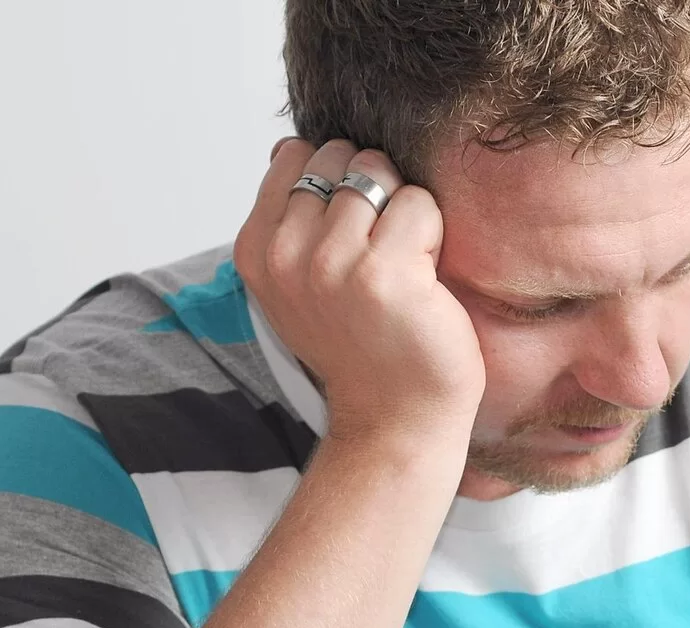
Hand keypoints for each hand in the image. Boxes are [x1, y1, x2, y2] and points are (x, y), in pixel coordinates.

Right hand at [233, 138, 486, 452]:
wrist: (396, 419)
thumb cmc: (362, 348)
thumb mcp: (300, 284)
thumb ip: (290, 218)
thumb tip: (291, 146)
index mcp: (257, 251)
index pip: (295, 157)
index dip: (338, 182)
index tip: (352, 235)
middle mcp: (287, 255)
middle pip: (339, 156)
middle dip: (372, 188)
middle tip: (384, 251)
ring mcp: (333, 264)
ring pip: (379, 173)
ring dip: (405, 210)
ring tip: (405, 264)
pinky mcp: (386, 273)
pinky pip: (418, 204)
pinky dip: (433, 232)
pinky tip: (426, 279)